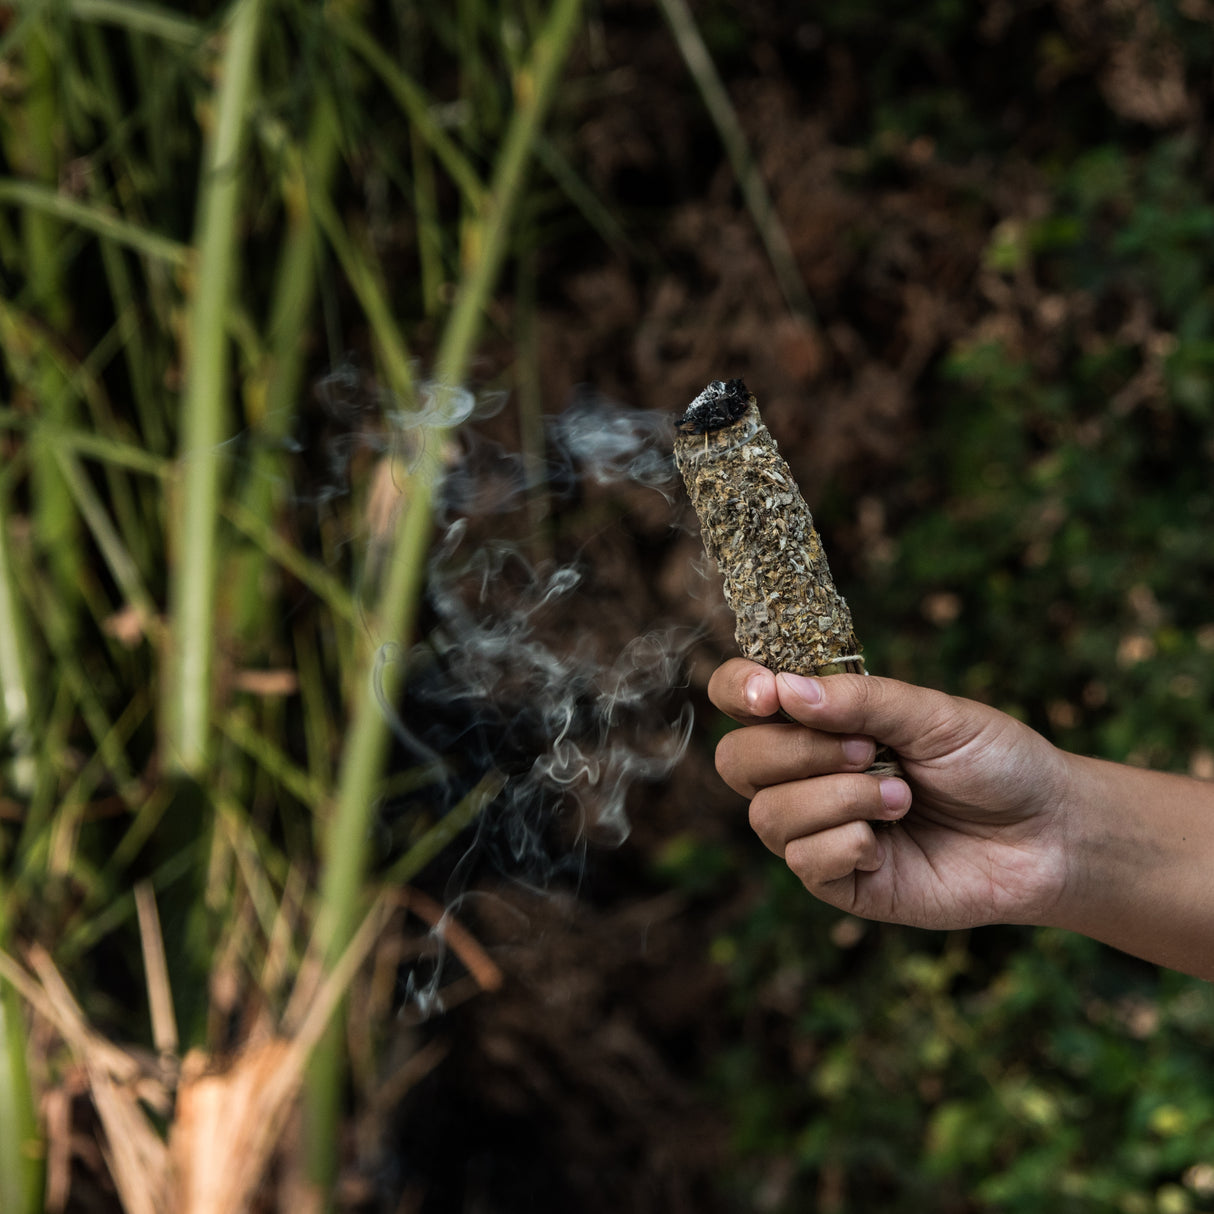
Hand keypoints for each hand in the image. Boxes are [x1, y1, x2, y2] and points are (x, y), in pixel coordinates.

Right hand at [709, 659, 1074, 930]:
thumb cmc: (994, 762)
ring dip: (835, 800)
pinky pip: (803, 861)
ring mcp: (817, 829)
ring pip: (767, 815)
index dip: (736, 689)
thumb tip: (785, 691)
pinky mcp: (838, 882)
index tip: (768, 694)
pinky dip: (846, 843)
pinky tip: (889, 840)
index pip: (740, 696)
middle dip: (794, 752)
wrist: (1050, 835)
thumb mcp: (933, 715)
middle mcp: (805, 773)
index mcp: (820, 719)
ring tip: (901, 797)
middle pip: (737, 760)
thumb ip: (861, 700)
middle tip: (867, 750)